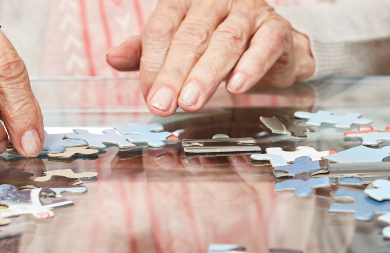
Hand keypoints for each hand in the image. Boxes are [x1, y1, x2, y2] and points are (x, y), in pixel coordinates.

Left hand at [106, 0, 314, 115]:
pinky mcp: (276, 28)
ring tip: (192, 99)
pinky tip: (237, 86)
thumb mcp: (177, 46)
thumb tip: (113, 57)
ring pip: (225, 41)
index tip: (150, 95)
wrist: (274, 47)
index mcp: (186, 1)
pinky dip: (251, 66)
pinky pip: (264, 45)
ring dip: (207, 74)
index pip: (162, 27)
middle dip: (175, 74)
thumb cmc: (219, 42)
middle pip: (191, 36)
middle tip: (164, 104)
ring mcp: (249, 12)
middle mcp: (216, 2)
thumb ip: (146, 51)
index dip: (153, 63)